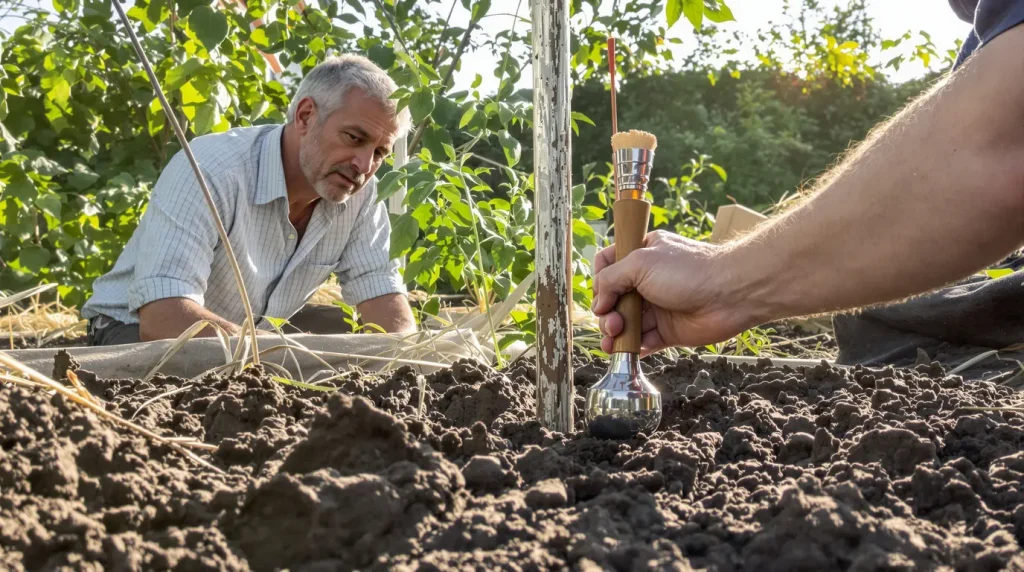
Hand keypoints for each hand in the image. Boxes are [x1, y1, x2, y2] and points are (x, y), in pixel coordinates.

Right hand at [591, 230, 756, 354]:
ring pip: (625, 323)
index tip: (601, 293)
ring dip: (615, 333)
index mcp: (642, 255)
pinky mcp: (667, 331)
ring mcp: (657, 307)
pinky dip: (633, 348)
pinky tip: (627, 351)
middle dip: (606, 312)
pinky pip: (643, 342)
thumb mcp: (640, 262)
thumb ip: (611, 278)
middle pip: (613, 299)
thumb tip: (599, 302)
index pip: (608, 265)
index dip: (599, 280)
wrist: (729, 294)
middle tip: (612, 322)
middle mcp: (647, 281)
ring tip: (615, 338)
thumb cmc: (687, 271)